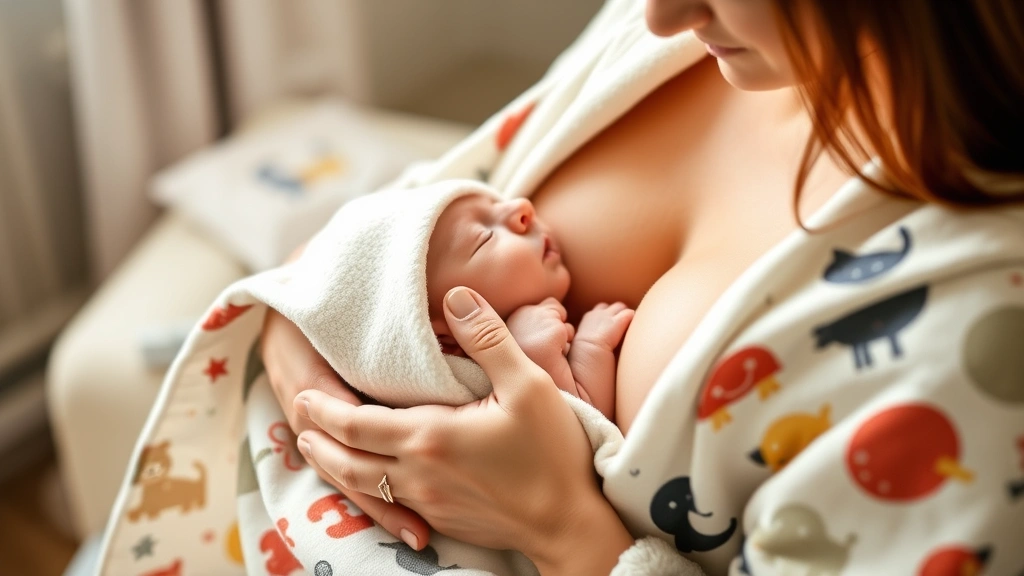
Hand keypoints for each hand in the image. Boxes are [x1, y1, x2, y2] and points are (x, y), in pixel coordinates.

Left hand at [294, 287, 631, 573]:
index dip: (324, 411)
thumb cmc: (552, 453)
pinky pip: (390, 504)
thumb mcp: (527, 385)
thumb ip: (487, 339)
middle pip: (348, 461)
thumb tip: (456, 297)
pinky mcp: (443, 519)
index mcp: (430, 437)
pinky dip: (366, 488)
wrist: (568, 523)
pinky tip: (370, 479)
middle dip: (318, 440)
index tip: (304, 393)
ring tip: (318, 450)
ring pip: (364, 487)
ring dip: (335, 466)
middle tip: (299, 419)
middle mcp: (418, 474)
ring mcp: (428, 502)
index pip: (355, 424)